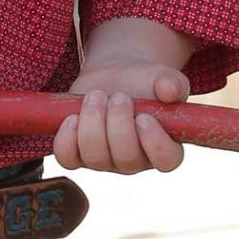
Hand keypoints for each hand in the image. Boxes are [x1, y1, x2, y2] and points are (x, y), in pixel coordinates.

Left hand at [52, 60, 189, 174]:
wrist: (115, 77)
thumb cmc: (143, 82)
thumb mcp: (161, 78)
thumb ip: (171, 83)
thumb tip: (170, 90)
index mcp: (164, 146)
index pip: (166, 161)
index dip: (155, 143)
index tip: (143, 116)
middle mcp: (135, 160)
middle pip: (126, 159)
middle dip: (118, 123)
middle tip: (118, 95)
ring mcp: (105, 161)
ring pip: (95, 157)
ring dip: (93, 123)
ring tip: (96, 96)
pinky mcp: (78, 153)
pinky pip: (67, 158)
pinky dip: (67, 138)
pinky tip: (72, 117)